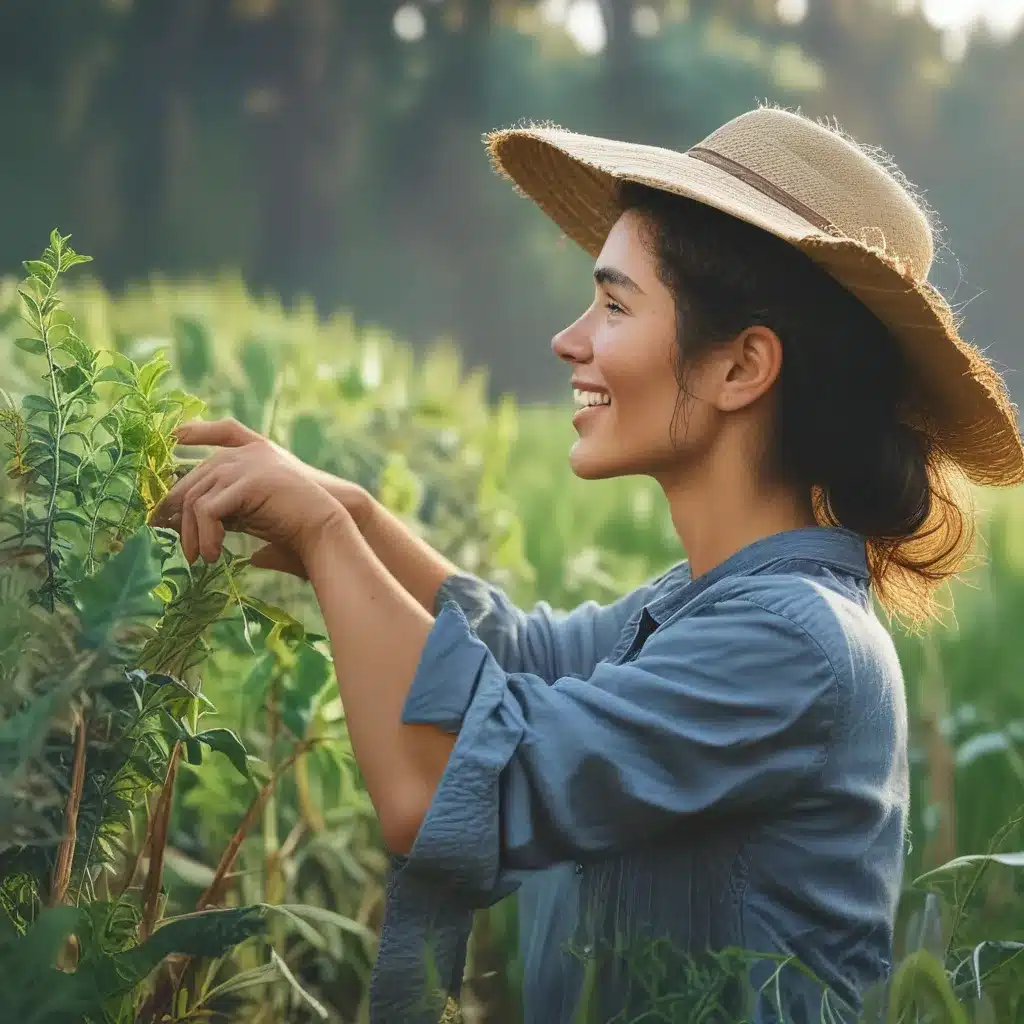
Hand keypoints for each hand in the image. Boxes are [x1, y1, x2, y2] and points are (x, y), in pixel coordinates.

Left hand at [153, 423, 347, 566]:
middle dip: (175, 511)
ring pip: (194, 497)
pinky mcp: (249, 480)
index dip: (196, 431)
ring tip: (200, 558)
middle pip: (194, 477)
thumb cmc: (302, 526)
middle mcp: (249, 452)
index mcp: (256, 453)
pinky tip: (214, 554)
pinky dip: (205, 535)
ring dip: (191, 533)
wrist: (331, 527)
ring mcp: (248, 463)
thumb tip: (193, 530)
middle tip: (175, 541)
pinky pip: (207, 509)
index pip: (222, 431)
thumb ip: (231, 510)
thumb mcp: (258, 513)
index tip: (176, 438)